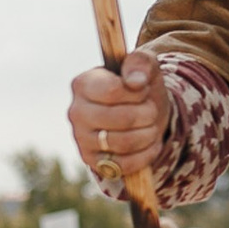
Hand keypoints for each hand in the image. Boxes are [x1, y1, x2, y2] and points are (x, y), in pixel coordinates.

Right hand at [68, 51, 170, 182]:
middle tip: (151, 110)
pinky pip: (123, 165)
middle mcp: (76, 112)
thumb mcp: (145, 65)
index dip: (137, 92)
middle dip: (147, 114)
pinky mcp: (92, 161)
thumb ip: (140, 62)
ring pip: (123, 143)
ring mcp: (82, 139)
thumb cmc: (139, 87)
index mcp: (83, 83)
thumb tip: (135, 81)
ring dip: (148, 134)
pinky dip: (145, 155)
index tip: (143, 89)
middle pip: (121, 118)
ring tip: (152, 125)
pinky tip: (150, 143)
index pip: (112, 90)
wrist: (141, 113)